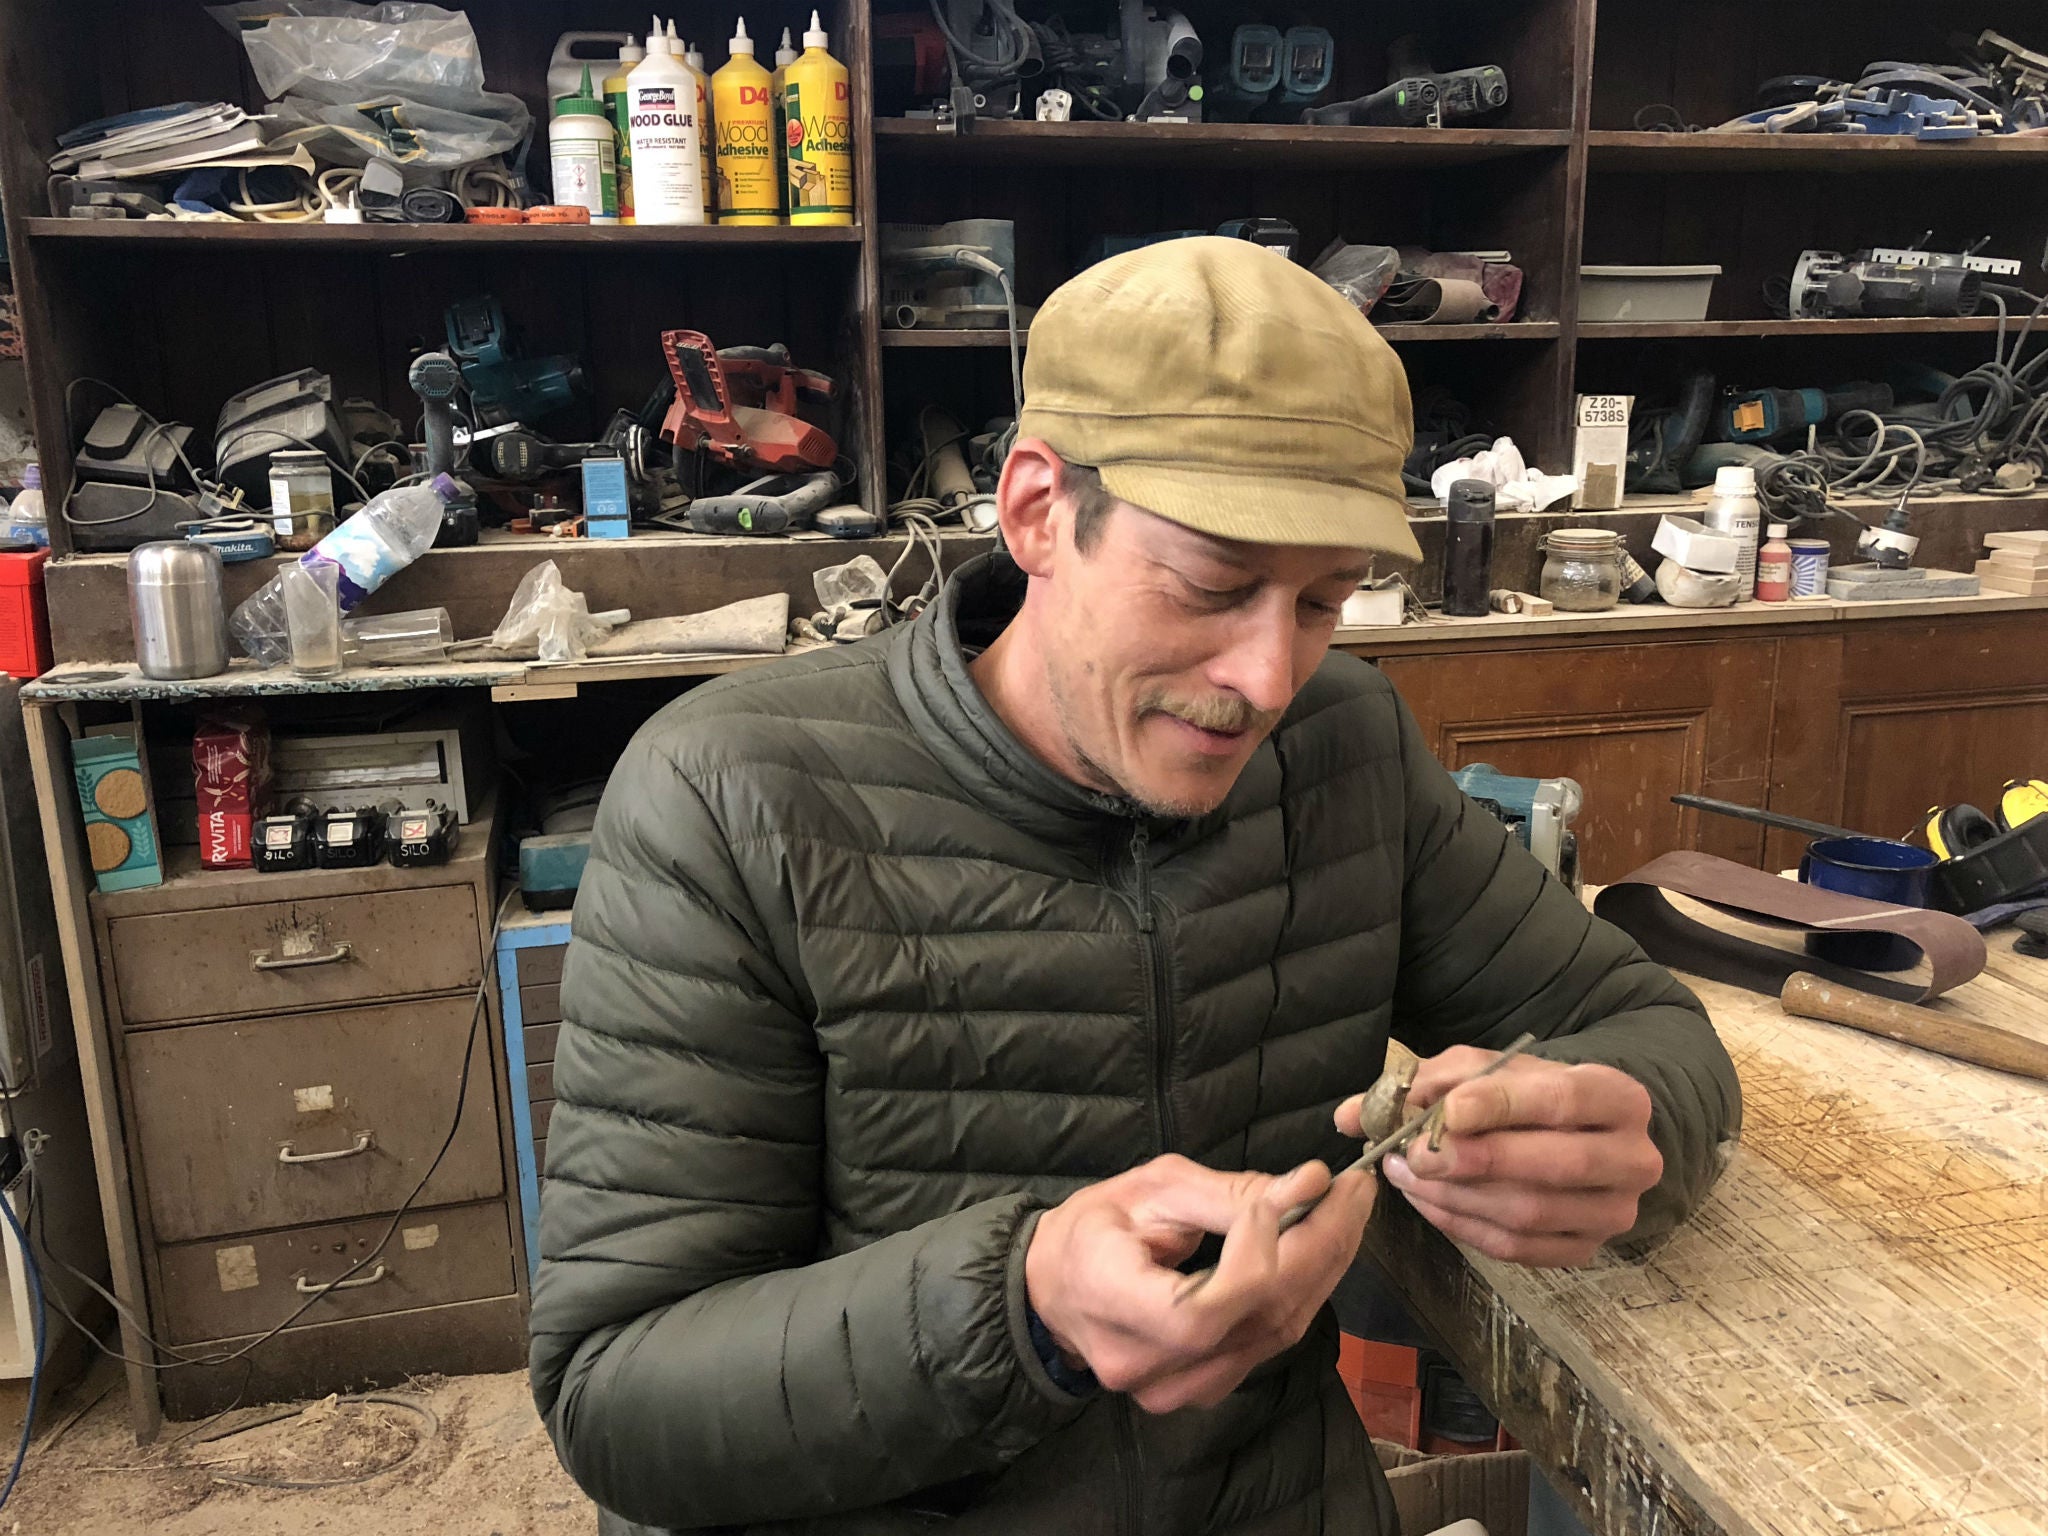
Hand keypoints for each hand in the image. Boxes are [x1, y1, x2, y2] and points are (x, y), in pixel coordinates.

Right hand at [1025, 1154, 1374, 1414]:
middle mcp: (1144, 1365)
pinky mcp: (1203, 1391)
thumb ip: (1230, 1193)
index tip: (1281, 1198)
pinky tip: (1322, 1251)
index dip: (1254, 1260)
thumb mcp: (1150, 1188)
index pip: (1198, 1311)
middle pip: (1255, 1320)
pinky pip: (1270, 1344)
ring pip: (1276, 1335)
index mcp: (1112, 1304)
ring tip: (1348, 1212)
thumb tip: (1312, 1184)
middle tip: (1354, 1192)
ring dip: (1325, 1269)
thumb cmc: (1095, 1227)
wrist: (1056, 1288)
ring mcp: (1175, 1389)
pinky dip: (1304, 1294)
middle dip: (1320, 1248)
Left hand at [1336, 1048, 1659, 1266]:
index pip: (1562, 1100)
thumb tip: (1352, 1115)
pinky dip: (1463, 1225)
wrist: (1578, 1135)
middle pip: (1555, 1165)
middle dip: (1476, 1160)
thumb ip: (1423, 1084)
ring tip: (1406, 1174)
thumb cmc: (1526, 1094)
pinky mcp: (1585, 1250)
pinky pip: (1517, 1248)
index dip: (1502, 1106)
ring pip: (1531, 1212)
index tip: (1448, 1110)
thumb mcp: (1484, 1072)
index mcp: (1618, 1097)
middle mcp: (1633, 1159)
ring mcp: (1613, 1213)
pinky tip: (1427, 1201)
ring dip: (1457, 1196)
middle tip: (1415, 1154)